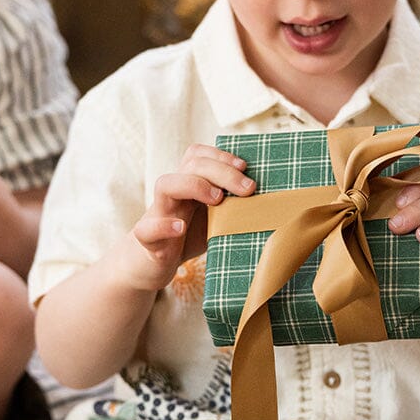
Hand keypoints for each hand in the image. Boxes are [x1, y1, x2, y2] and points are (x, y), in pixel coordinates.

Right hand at [126, 143, 254, 291]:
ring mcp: (158, 213)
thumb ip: (232, 207)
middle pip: (190, 165)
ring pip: (165, 184)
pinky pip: (147, 227)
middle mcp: (173, 193)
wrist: (152, 264)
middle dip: (221, 171)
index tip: (245, 167)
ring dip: (194, 185)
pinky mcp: (147, 238)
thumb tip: (271, 204)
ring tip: (217, 200)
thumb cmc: (188, 237)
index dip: (221, 155)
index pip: (198, 154)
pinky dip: (164, 225)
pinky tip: (181, 228)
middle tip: (248, 189)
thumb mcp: (214, 219)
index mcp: (188, 184)